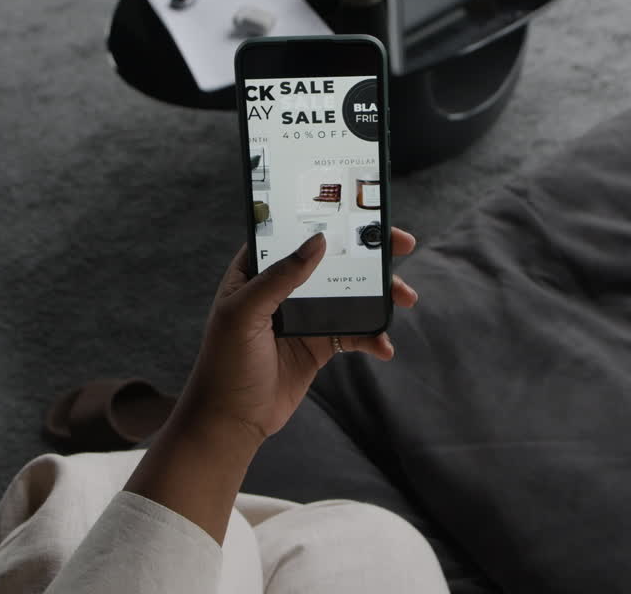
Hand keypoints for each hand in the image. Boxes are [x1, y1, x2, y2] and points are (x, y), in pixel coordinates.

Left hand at [173, 228, 418, 447]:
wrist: (231, 421)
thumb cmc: (224, 363)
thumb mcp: (244, 314)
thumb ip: (280, 278)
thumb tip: (318, 241)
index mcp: (257, 271)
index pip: (295, 232)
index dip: (329, 218)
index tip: (364, 210)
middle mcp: (284, 288)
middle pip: (333, 259)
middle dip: (371, 252)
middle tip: (403, 244)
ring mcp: (305, 315)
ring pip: (351, 293)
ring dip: (381, 294)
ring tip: (406, 298)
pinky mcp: (319, 344)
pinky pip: (354, 332)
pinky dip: (372, 337)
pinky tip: (384, 347)